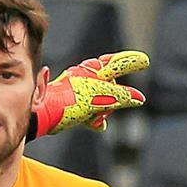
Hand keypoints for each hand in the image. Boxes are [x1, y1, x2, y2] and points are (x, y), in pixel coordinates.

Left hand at [32, 51, 147, 137]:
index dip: (130, 62)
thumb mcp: (98, 97)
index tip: (144, 61)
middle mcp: (85, 78)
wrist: (42, 116)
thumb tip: (139, 99)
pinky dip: (94, 119)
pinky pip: (90, 112)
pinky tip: (98, 125)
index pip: (115, 63)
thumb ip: (120, 96)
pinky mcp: (73, 106)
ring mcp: (79, 92)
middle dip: (114, 96)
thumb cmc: (68, 101)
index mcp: (91, 71)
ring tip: (97, 117)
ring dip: (103, 111)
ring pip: (102, 100)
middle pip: (110, 85)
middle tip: (114, 102)